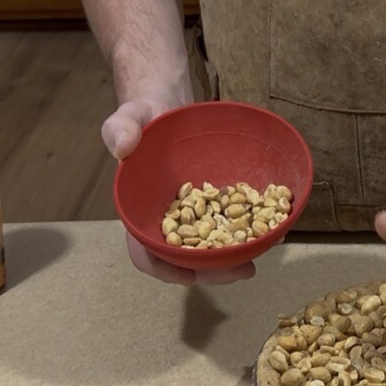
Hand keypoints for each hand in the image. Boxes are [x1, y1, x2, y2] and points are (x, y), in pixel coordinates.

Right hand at [103, 92, 255, 288]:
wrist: (166, 108)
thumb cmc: (142, 117)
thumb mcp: (129, 118)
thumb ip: (120, 129)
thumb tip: (122, 147)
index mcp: (140, 211)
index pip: (145, 252)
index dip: (164, 269)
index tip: (189, 277)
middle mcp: (166, 219)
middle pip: (184, 259)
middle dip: (212, 270)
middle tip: (242, 270)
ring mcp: (190, 213)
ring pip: (208, 247)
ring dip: (230, 258)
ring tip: (259, 256)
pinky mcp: (210, 201)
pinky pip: (225, 222)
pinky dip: (242, 230)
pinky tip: (265, 229)